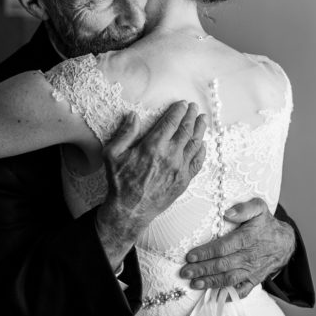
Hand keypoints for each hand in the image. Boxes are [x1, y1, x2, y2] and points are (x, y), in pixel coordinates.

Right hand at [95, 102, 206, 265]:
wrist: (130, 210)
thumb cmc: (120, 182)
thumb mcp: (112, 154)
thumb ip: (124, 133)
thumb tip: (133, 115)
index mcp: (153, 146)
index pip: (171, 122)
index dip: (178, 111)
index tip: (183, 104)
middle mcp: (170, 156)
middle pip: (186, 130)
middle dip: (191, 116)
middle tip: (194, 107)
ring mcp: (180, 169)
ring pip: (195, 144)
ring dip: (200, 129)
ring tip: (203, 119)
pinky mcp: (184, 180)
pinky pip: (198, 162)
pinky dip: (202, 151)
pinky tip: (202, 144)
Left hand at [179, 198, 296, 297]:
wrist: (285, 243)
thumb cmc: (267, 224)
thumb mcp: (259, 208)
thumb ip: (245, 208)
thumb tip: (228, 213)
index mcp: (248, 238)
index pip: (223, 247)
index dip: (206, 252)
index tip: (190, 256)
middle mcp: (249, 257)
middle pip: (222, 265)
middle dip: (202, 270)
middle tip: (185, 272)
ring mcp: (251, 270)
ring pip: (228, 279)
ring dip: (210, 283)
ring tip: (194, 284)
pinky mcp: (254, 280)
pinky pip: (242, 291)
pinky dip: (228, 296)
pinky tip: (214, 297)